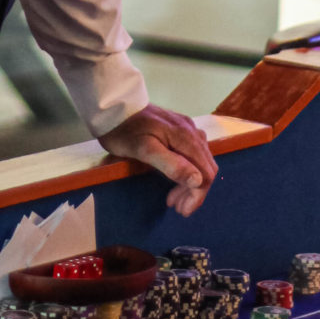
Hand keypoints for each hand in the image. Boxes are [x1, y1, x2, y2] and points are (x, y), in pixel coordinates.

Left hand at [98, 104, 218, 215]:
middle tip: (177, 207)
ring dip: (191, 183)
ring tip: (173, 198)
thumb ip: (172, 165)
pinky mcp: (179, 127)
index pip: (205, 173)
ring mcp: (186, 128)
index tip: (182, 211)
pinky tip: (175, 177)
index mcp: (186, 138)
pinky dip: (188, 170)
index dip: (197, 195)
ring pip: (200, 161)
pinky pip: (193, 152)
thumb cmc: (124, 132)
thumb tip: (198, 181)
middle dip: (195, 191)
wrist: (113, 107)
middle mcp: (191, 131)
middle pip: (206, 167)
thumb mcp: (144, 151)